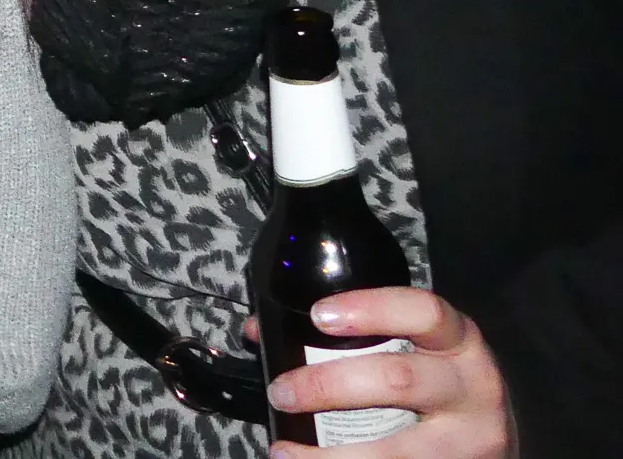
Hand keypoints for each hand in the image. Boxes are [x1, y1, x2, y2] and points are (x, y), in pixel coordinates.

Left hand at [265, 287, 515, 458]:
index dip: (371, 309)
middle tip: (282, 392)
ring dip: (330, 456)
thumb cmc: (437, 385)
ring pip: (396, 451)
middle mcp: (474, 388)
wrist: (494, 440)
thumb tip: (259, 331)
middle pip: (397, 379)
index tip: (320, 315)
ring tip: (284, 453)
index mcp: (459, 341)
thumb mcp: (415, 350)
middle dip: (327, 385)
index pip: (424, 312)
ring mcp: (472, 441)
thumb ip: (349, 336)